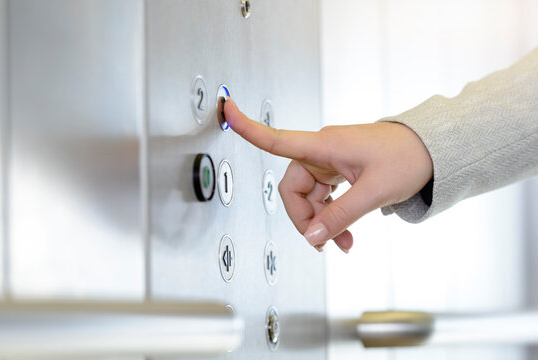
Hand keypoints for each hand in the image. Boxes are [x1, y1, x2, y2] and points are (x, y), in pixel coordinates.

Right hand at [224, 98, 432, 252]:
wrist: (432, 150)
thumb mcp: (373, 191)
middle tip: (323, 241)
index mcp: (325, 145)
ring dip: (321, 222)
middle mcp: (322, 151)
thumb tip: (312, 237)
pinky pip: (324, 196)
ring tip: (343, 243)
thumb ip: (340, 216)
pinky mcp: (340, 169)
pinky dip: (331, 216)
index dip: (248, 128)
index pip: (277, 138)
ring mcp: (330, 161)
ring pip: (309, 196)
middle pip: (293, 187)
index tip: (226, 112)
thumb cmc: (408, 158)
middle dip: (305, 217)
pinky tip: (344, 233)